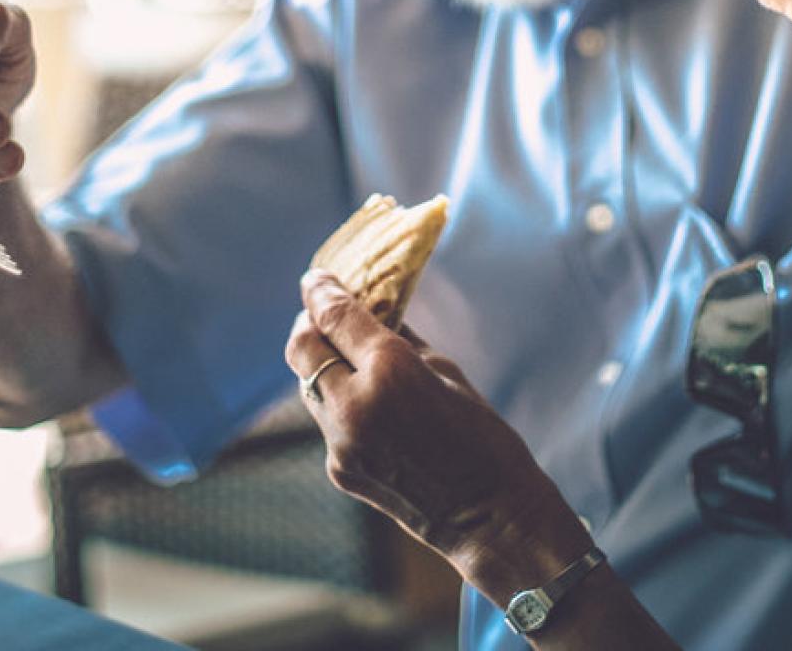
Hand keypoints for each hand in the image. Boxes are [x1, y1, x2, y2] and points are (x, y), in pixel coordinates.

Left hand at [286, 270, 592, 598]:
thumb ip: (400, 339)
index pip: (335, 316)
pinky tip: (365, 401)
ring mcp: (342, 442)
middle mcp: (355, 405)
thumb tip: (372, 309)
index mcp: (390, 370)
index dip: (320, 291)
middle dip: (308, 323)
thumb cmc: (481, 432)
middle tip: (319, 311)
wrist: (489, 513)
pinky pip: (326, 422)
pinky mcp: (339, 470)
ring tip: (342, 352)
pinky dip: (338, 401)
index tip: (315, 277)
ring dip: (319, 363)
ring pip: (308, 385)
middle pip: (302, 348)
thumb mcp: (445, 370)